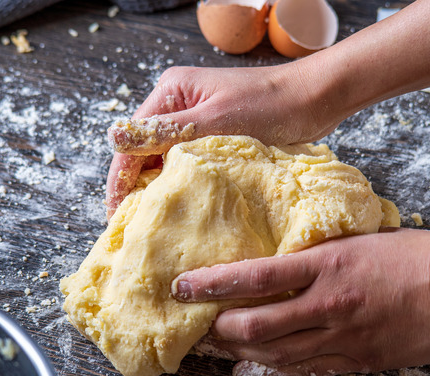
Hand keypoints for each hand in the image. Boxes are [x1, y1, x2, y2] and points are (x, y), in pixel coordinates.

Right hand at [105, 63, 342, 215]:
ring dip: (161, 188)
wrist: (315, 99)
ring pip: (166, 160)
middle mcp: (178, 104)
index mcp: (171, 93)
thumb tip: (113, 138)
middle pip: (144, 152)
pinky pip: (189, 164)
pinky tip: (183, 208)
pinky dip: (184, 184)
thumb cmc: (270, 105)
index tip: (116, 216)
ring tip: (154, 225)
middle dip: (137, 187)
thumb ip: (166, 132)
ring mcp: (197, 121)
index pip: (132, 142)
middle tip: (133, 228)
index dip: (120, 180)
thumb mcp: (214, 121)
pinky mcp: (215, 136)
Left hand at [171, 228, 429, 375]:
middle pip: (254, 324)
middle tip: (194, 324)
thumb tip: (288, 256)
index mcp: (329, 263)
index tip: (183, 286)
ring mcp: (344, 337)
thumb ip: (324, 252)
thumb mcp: (365, 239)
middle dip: (217, 328)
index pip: (255, 276)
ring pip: (274, 353)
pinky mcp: (359, 360)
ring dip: (236, 352)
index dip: (212, 283)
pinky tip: (248, 371)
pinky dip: (271, 371)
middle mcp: (328, 304)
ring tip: (212, 348)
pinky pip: (305, 371)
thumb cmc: (424, 256)